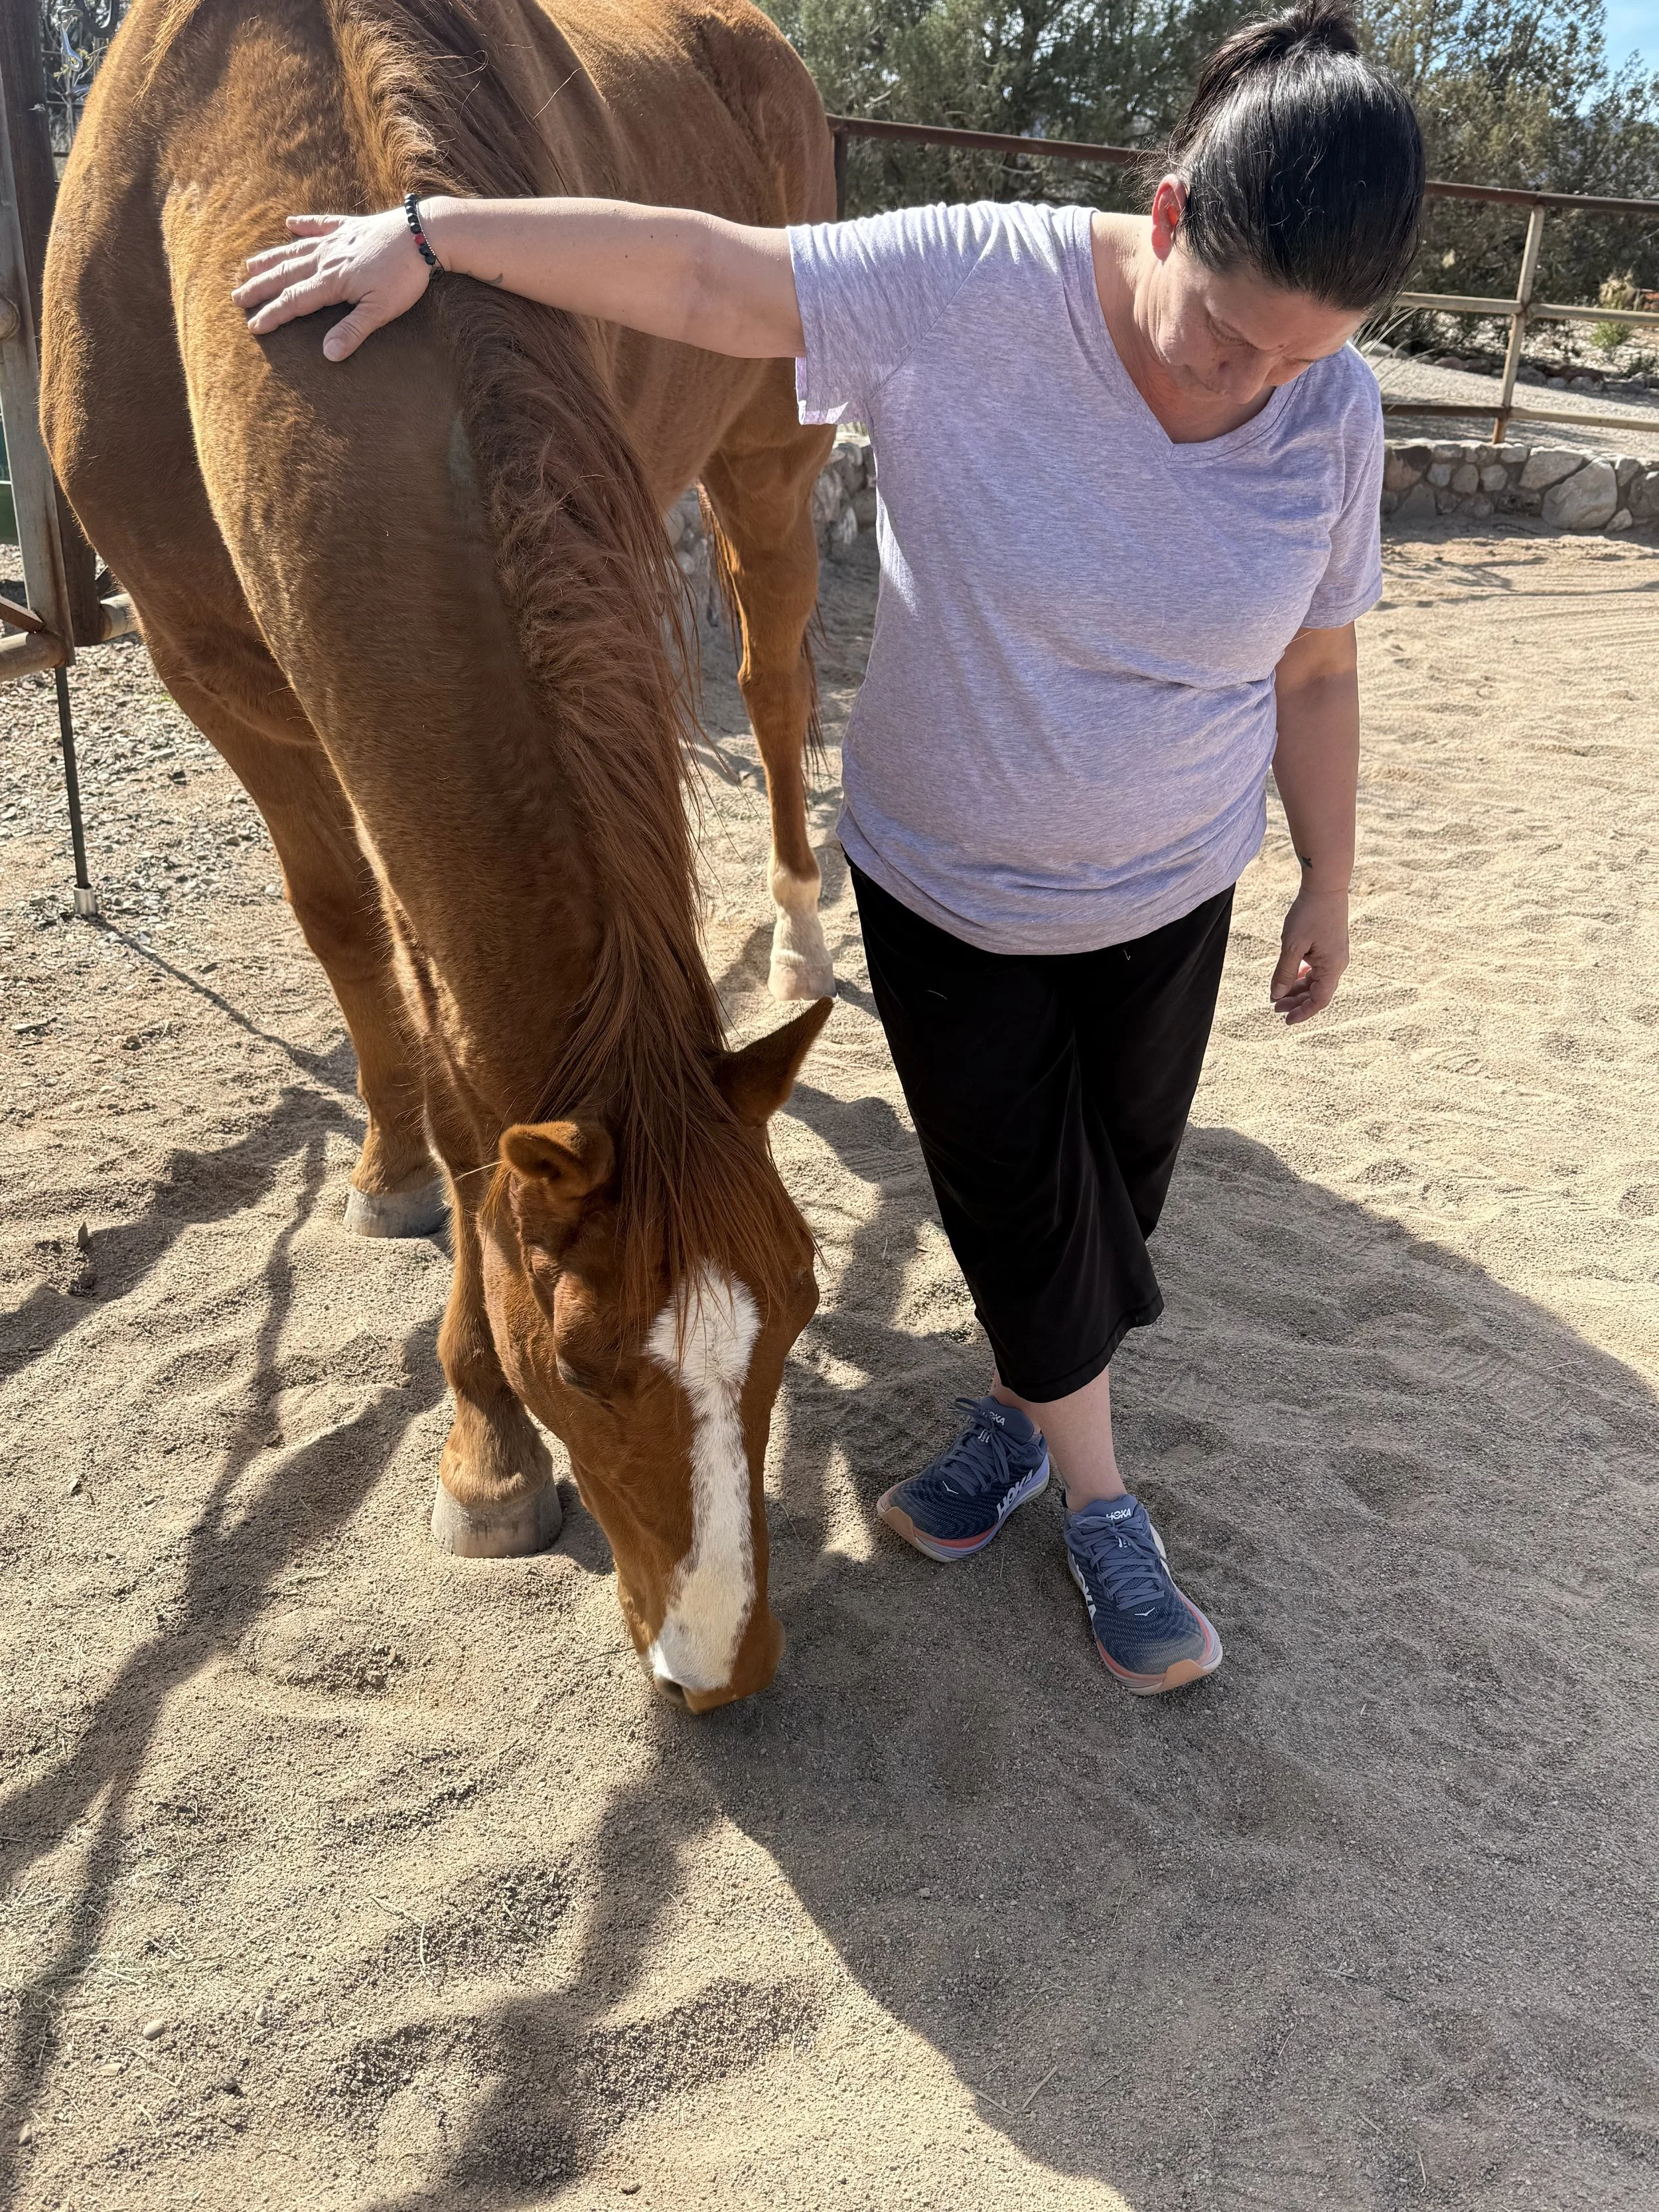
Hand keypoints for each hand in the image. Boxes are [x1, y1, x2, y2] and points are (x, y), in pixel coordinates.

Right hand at [233, 210, 430, 360]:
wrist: (423, 235)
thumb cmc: (404, 276)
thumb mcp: (381, 310)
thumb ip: (353, 331)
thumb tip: (328, 354)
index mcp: (332, 281)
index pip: (294, 302)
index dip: (272, 315)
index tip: (253, 326)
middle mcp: (327, 258)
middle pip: (285, 275)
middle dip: (259, 287)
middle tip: (236, 297)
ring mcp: (336, 240)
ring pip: (295, 250)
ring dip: (271, 259)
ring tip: (249, 266)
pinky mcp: (350, 227)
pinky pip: (320, 224)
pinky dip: (304, 224)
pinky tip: (290, 223)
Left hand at [1270, 885, 1349, 1024]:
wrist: (1325, 886)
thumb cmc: (1309, 914)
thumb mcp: (1292, 946)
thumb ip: (1284, 973)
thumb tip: (1276, 995)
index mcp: (1332, 967)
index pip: (1319, 1000)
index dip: (1303, 1013)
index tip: (1285, 1020)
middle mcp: (1337, 964)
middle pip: (1317, 992)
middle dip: (1296, 1001)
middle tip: (1274, 1006)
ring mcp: (1335, 955)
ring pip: (1316, 981)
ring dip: (1298, 989)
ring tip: (1278, 994)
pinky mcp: (1330, 947)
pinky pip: (1317, 969)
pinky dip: (1303, 975)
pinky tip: (1290, 977)